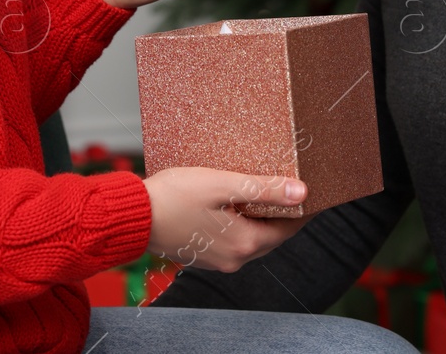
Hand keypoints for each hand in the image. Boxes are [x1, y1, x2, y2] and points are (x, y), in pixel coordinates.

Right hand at [143, 167, 308, 271]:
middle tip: (292, 190)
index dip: (302, 211)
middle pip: (271, 237)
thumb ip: (264, 189)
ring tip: (264, 193)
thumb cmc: (174, 196)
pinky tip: (235, 205)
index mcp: (244, 243)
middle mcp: (234, 258)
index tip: (312, 194)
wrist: (133, 216)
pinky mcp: (202, 255)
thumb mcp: (223, 184)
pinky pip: (232, 241)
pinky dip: (241, 225)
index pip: (287, 229)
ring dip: (261, 220)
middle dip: (283, 216)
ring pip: (251, 240)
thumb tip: (301, 192)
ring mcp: (217, 260)